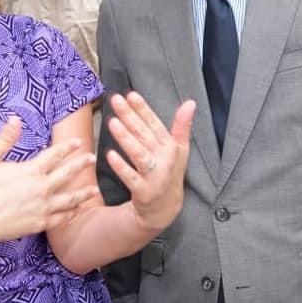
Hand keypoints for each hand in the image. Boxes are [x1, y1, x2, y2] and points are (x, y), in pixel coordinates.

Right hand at [0, 117, 99, 249]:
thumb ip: (5, 139)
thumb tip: (15, 119)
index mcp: (31, 171)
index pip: (55, 155)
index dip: (68, 147)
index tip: (78, 142)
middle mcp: (41, 188)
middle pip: (68, 174)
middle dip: (81, 164)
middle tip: (92, 158)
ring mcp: (42, 208)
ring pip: (70, 199)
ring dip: (83, 192)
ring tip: (95, 188)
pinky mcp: (39, 224)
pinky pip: (61, 218)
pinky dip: (71, 214)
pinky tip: (77, 210)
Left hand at [105, 92, 195, 232]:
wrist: (164, 208)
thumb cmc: (170, 172)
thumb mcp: (180, 149)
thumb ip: (182, 126)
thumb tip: (191, 103)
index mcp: (171, 147)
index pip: (155, 124)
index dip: (143, 109)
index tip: (131, 95)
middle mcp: (165, 160)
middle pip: (145, 135)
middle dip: (130, 116)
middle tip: (115, 100)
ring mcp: (155, 176)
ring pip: (139, 154)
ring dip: (127, 139)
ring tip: (113, 123)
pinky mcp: (144, 191)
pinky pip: (131, 177)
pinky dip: (121, 167)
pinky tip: (110, 154)